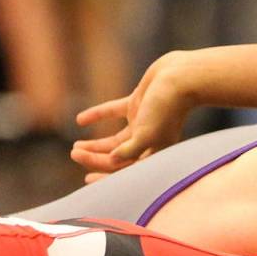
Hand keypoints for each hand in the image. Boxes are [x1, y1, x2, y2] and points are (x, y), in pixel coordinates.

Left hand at [71, 52, 192, 181]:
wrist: (182, 76)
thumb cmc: (167, 106)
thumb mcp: (148, 132)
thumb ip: (130, 149)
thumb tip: (113, 160)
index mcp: (152, 152)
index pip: (125, 171)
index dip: (106, 176)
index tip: (87, 179)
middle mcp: (147, 141)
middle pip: (117, 156)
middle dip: (95, 158)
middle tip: (74, 154)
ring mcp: (142, 122)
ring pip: (114, 139)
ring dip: (95, 144)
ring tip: (76, 146)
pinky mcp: (138, 103)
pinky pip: (113, 112)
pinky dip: (97, 116)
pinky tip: (80, 120)